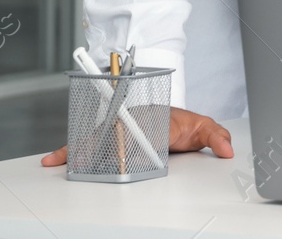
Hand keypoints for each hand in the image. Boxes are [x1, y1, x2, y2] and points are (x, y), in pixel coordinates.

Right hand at [40, 107, 233, 166]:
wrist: (174, 119)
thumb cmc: (185, 124)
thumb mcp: (205, 129)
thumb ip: (217, 138)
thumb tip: (228, 150)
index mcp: (157, 120)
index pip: (143, 131)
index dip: (134, 143)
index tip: (126, 154)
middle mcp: (135, 122)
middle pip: (114, 134)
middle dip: (100, 146)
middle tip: (84, 160)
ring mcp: (120, 128)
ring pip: (97, 138)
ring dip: (79, 149)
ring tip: (59, 161)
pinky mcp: (110, 137)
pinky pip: (88, 143)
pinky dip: (71, 151)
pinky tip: (54, 161)